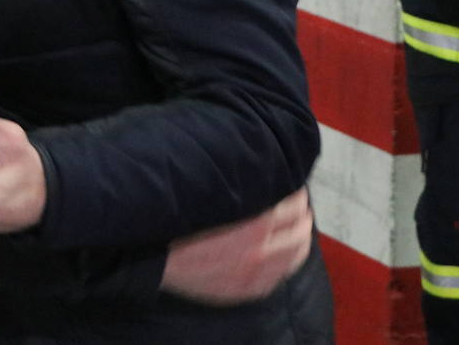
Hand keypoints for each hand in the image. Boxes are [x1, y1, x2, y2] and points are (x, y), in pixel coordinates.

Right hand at [160, 187, 312, 304]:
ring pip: (299, 251)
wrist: (156, 259)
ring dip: (301, 233)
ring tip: (297, 223)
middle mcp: (261, 249)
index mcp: (254, 223)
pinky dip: (292, 257)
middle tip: (297, 200)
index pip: (293, 202)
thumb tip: (262, 171)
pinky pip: (285, 272)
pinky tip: (287, 249)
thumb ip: (241, 187)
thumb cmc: (179, 222)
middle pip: (301, 225)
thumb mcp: (210, 196)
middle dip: (301, 210)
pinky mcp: (252, 288)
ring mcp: (258, 272)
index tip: (289, 181)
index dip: (294, 190)